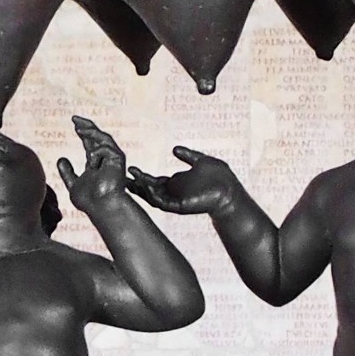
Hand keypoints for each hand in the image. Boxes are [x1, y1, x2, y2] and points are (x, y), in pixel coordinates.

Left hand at [59, 115, 129, 216]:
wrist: (102, 207)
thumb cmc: (90, 201)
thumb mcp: (73, 184)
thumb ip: (67, 173)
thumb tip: (60, 159)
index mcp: (96, 164)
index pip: (90, 144)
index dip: (83, 133)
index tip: (75, 125)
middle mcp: (105, 159)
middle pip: (97, 137)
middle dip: (87, 126)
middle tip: (75, 119)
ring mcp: (113, 159)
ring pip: (103, 138)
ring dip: (91, 131)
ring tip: (78, 128)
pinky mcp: (118, 160)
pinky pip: (106, 147)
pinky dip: (97, 151)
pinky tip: (91, 159)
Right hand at [126, 145, 241, 214]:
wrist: (231, 190)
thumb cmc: (220, 178)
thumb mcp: (200, 161)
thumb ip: (187, 156)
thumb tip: (174, 149)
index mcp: (176, 184)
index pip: (154, 181)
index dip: (142, 176)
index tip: (130, 168)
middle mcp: (173, 193)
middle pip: (149, 190)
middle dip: (136, 183)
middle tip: (124, 174)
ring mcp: (176, 201)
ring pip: (153, 197)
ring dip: (142, 189)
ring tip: (131, 180)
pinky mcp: (180, 207)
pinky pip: (163, 203)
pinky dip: (153, 197)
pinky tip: (146, 188)